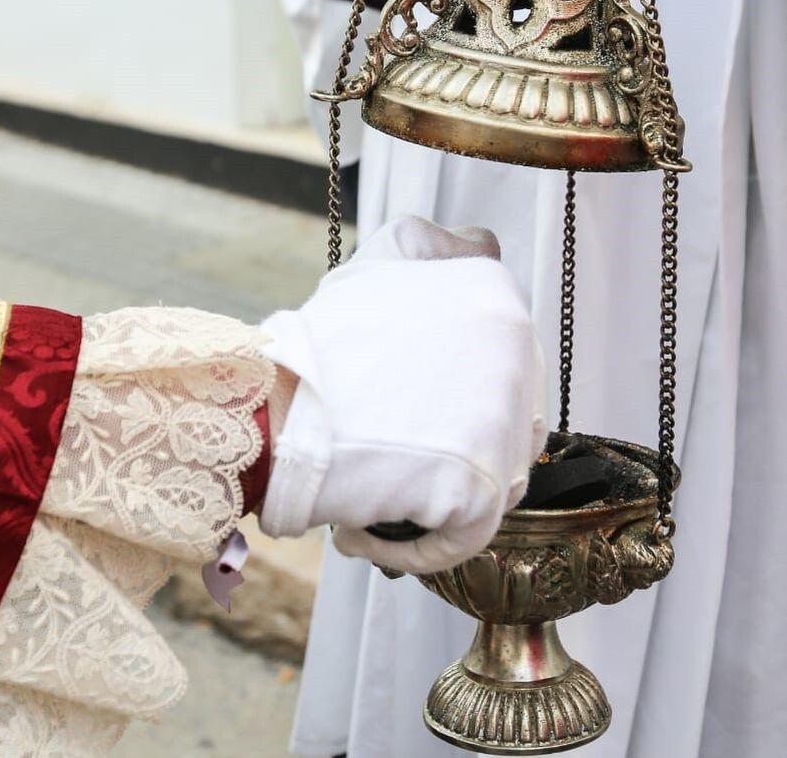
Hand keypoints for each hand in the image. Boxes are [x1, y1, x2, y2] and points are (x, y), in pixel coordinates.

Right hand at [258, 216, 546, 574]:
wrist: (270, 410)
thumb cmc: (317, 344)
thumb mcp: (380, 261)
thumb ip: (436, 245)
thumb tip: (478, 243)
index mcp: (494, 294)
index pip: (503, 357)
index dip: (453, 388)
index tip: (402, 402)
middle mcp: (516, 351)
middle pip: (505, 419)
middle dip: (449, 441)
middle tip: (388, 448)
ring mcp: (506, 423)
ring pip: (490, 478)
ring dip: (434, 493)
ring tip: (371, 489)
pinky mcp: (482, 490)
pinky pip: (463, 532)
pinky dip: (413, 543)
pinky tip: (361, 531)